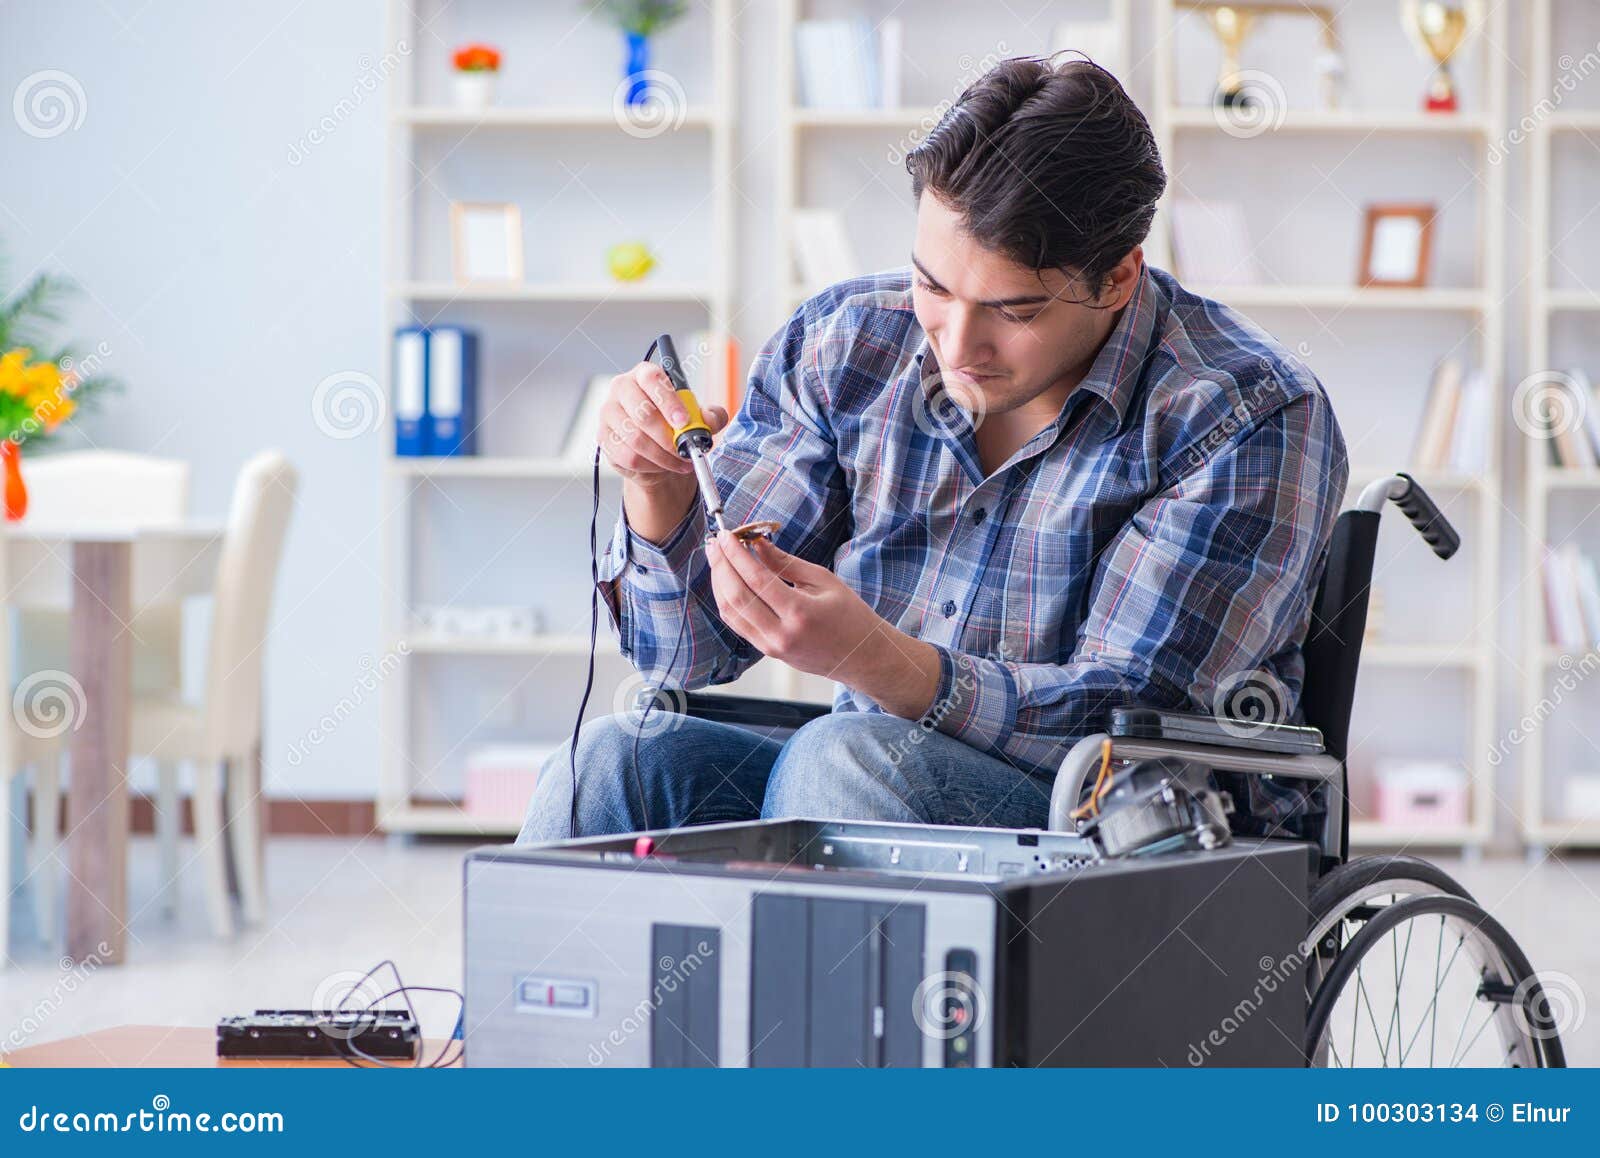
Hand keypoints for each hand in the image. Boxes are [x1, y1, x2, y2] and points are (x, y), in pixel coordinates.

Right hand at [598, 360, 729, 485]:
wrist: (657, 450)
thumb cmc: (675, 425)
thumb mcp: (699, 418)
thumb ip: (711, 416)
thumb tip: (709, 419)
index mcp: (645, 374)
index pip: (653, 379)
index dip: (669, 401)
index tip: (683, 421)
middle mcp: (622, 388)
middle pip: (642, 413)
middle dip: (668, 437)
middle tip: (685, 450)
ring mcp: (608, 412)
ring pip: (636, 439)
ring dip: (662, 456)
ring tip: (679, 462)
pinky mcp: (604, 437)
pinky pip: (627, 456)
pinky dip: (650, 465)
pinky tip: (661, 466)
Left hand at [703, 531, 940, 717]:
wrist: (860, 656)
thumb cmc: (850, 616)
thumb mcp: (823, 580)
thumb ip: (786, 563)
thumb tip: (757, 544)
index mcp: (800, 613)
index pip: (756, 579)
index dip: (736, 554)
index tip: (727, 535)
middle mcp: (781, 633)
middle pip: (736, 596)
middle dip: (721, 566)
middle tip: (715, 543)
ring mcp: (771, 646)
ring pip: (731, 612)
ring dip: (719, 582)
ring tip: (717, 558)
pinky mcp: (767, 651)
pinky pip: (738, 624)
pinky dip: (727, 600)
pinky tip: (727, 581)